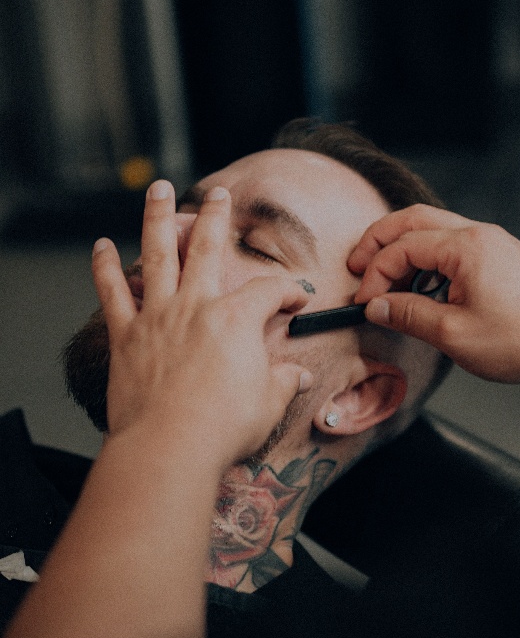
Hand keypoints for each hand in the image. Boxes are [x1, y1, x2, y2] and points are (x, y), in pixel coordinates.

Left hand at [92, 181, 311, 463]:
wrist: (170, 447)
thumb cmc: (223, 428)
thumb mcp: (269, 404)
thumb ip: (285, 382)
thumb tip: (300, 376)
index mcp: (237, 319)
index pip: (270, 291)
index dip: (288, 293)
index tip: (295, 303)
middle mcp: (197, 306)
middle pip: (208, 248)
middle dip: (216, 216)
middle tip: (220, 193)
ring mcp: (158, 316)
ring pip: (157, 253)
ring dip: (158, 218)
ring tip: (159, 189)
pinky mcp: (127, 335)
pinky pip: (113, 292)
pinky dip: (105, 267)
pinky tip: (101, 246)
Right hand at [349, 205, 519, 383]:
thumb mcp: (453, 334)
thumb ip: (409, 315)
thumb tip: (377, 307)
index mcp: (466, 247)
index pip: (403, 247)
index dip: (376, 274)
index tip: (366, 302)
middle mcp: (478, 234)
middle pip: (413, 219)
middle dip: (379, 241)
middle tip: (357, 266)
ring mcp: (489, 241)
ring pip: (431, 227)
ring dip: (402, 248)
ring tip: (385, 280)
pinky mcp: (496, 255)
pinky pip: (450, 243)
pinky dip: (426, 257)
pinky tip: (418, 285)